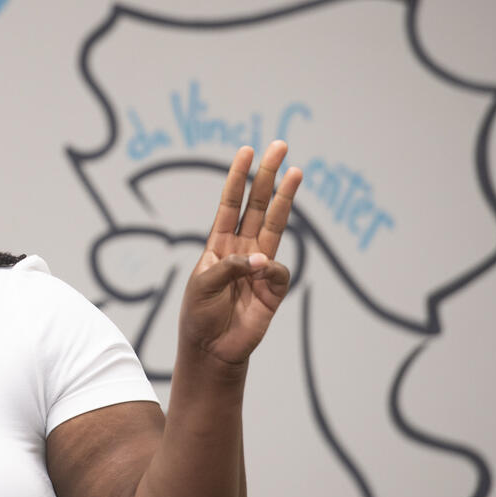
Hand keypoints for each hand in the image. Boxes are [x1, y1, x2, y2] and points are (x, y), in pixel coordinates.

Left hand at [178, 140, 301, 367]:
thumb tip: (262, 259)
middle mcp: (242, 248)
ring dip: (285, 198)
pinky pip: (278, 270)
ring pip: (276, 225)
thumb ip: (228, 267)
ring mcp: (260, 266)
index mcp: (219, 243)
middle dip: (267, 176)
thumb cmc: (200, 316)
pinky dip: (271, 269)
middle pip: (257, 205)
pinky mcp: (274, 288)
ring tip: (295, 171)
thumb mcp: (203, 285)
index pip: (230, 203)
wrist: (212, 350)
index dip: (238, 177)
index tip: (246, 151)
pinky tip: (261, 275)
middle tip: (279, 146)